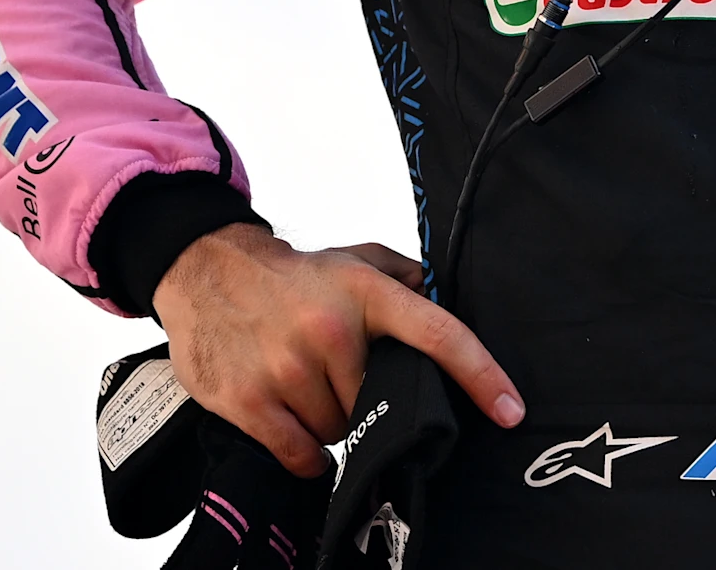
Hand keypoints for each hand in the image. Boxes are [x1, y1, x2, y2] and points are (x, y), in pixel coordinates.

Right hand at [148, 223, 523, 477]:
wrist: (205, 270)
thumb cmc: (291, 276)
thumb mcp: (354, 260)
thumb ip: (405, 279)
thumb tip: (447, 298)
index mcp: (366, 293)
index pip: (439, 334)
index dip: (482, 375)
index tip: (511, 410)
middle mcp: (330, 329)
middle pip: (381, 403)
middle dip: (367, 398)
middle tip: (337, 373)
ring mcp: (287, 367)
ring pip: (342, 431)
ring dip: (331, 421)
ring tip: (306, 385)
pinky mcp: (250, 400)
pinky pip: (303, 455)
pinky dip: (307, 453)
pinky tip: (294, 424)